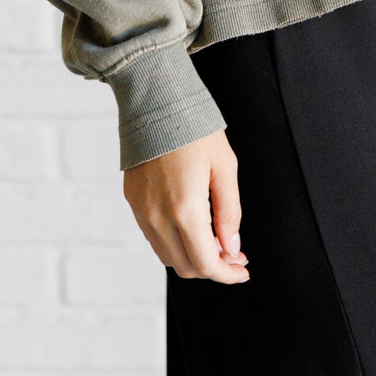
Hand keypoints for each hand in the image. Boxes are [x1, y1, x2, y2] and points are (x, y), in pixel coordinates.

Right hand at [123, 128, 250, 283]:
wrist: (156, 101)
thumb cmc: (195, 129)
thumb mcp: (225, 167)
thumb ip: (229, 212)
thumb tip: (232, 248)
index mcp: (185, 209)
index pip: (206, 264)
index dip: (227, 274)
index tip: (243, 270)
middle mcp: (158, 217)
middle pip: (185, 267)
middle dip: (212, 267)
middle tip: (233, 252)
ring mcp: (141, 211)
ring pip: (168, 256)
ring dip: (192, 257)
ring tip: (214, 239)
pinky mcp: (132, 202)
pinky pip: (154, 237)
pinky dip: (174, 242)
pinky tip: (191, 225)